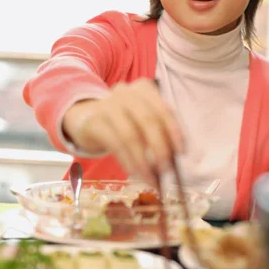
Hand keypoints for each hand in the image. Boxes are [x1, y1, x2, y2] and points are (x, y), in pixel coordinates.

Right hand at [62, 79, 184, 185]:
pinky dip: (128, 162)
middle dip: (160, 148)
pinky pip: (115, 145)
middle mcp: (126, 92)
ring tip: (151, 179)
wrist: (86, 117)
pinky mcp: (94, 122)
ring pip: (130, 135)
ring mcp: (108, 105)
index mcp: (144, 89)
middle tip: (167, 170)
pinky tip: (136, 174)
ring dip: (143, 161)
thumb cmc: (124, 120)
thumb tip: (175, 158)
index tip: (181, 152)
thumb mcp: (142, 119)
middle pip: (147, 120)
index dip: (174, 130)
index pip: (163, 108)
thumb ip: (159, 131)